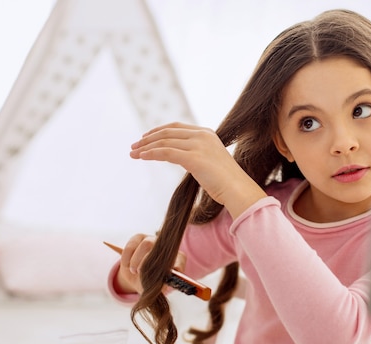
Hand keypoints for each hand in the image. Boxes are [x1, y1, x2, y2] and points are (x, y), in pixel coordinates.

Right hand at [116, 233, 186, 293]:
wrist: (136, 277)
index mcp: (175, 259)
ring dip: (137, 259)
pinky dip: (126, 257)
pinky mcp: (138, 238)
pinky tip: (126, 265)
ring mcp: (153, 240)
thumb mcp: (156, 289)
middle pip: (161, 249)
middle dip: (149, 262)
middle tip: (140, 273)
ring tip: (133, 271)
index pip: (180, 259)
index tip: (172, 273)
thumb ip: (161, 287)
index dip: (177, 265)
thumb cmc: (150, 283)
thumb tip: (164, 286)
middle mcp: (166, 247)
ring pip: (146, 244)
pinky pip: (132, 244)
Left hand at [129, 122, 265, 217]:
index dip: (158, 131)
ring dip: (146, 147)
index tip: (145, 137)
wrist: (237, 189)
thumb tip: (180, 157)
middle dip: (148, 139)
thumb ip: (196, 154)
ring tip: (133, 153)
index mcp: (207, 133)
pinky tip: (142, 157)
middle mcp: (202, 135)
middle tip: (134, 146)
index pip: (176, 127)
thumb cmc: (225, 181)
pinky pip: (166, 153)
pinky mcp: (194, 158)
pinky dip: (151, 154)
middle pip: (167, 132)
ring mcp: (198, 146)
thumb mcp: (210, 161)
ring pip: (164, 142)